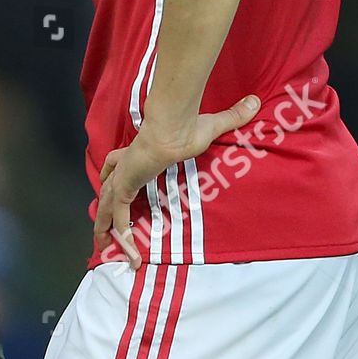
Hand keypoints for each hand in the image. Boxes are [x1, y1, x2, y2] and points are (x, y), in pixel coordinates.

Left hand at [93, 93, 260, 268]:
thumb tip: (254, 101)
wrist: (175, 129)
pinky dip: (125, 238)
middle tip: (103, 228)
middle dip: (104, 208)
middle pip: (107, 188)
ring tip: (109, 250)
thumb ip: (231, 118)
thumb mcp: (212, 126)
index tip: (117, 187)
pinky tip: (133, 257)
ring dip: (106, 228)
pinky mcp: (125, 188)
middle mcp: (126, 165)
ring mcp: (123, 177)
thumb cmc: (188, 127)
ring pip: (107, 207)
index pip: (119, 164)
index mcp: (138, 152)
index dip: (116, 175)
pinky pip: (120, 219)